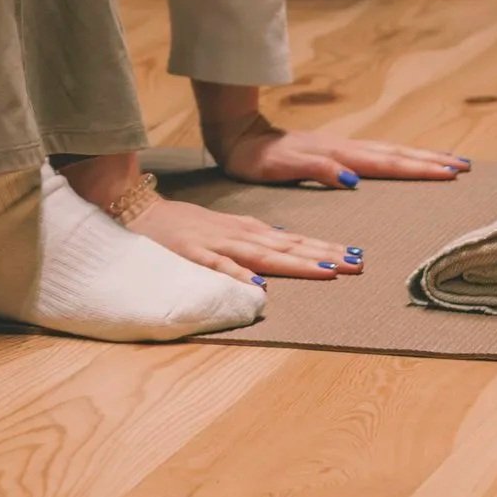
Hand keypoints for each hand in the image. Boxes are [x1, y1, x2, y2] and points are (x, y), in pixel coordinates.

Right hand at [128, 190, 364, 281]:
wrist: (140, 209)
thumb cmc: (185, 224)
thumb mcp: (226, 227)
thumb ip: (255, 237)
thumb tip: (287, 242)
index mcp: (248, 230)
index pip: (294, 240)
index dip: (325, 248)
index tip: (355, 257)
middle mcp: (239, 235)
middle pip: (288, 247)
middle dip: (324, 255)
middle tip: (357, 264)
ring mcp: (217, 244)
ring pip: (264, 256)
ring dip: (296, 263)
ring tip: (327, 271)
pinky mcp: (193, 254)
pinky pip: (219, 267)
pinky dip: (239, 275)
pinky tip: (259, 286)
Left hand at [213, 123, 466, 188]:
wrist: (239, 138)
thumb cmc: (259, 159)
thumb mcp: (283, 167)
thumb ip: (318, 170)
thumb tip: (354, 178)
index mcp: (338, 155)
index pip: (386, 163)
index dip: (418, 168)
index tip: (449, 172)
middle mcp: (345, 150)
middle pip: (396, 154)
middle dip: (430, 161)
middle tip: (464, 166)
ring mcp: (341, 149)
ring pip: (389, 153)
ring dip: (420, 157)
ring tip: (448, 162)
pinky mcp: (335, 152)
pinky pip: (376, 156)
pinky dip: (398, 158)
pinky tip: (406, 162)